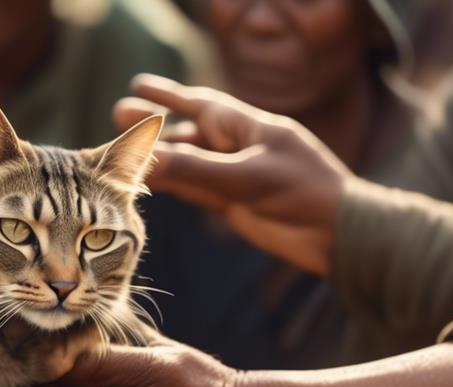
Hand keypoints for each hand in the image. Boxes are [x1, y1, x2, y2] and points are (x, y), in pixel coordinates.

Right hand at [114, 74, 350, 275]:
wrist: (335, 235)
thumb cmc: (303, 193)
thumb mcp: (247, 177)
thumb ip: (196, 170)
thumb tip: (148, 160)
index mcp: (249, 127)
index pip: (201, 105)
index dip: (168, 96)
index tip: (138, 85)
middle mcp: (238, 147)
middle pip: (187, 132)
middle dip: (154, 126)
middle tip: (116, 115)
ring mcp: (234, 176)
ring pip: (186, 163)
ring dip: (156, 158)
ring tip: (121, 152)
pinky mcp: (233, 204)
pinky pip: (193, 189)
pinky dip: (171, 184)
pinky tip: (146, 181)